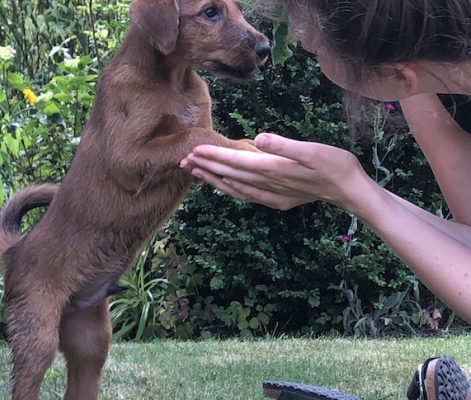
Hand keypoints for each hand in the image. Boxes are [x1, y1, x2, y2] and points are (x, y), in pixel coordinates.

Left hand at [180, 133, 367, 210]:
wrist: (349, 191)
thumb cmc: (335, 166)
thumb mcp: (314, 150)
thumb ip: (284, 145)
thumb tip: (257, 138)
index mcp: (274, 169)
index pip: (236, 162)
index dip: (214, 156)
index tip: (194, 150)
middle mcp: (269, 185)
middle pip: (231, 175)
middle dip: (207, 168)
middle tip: (183, 161)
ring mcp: (272, 195)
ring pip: (236, 188)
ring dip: (215, 180)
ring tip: (196, 174)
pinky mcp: (278, 200)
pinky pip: (248, 196)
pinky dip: (232, 190)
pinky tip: (226, 186)